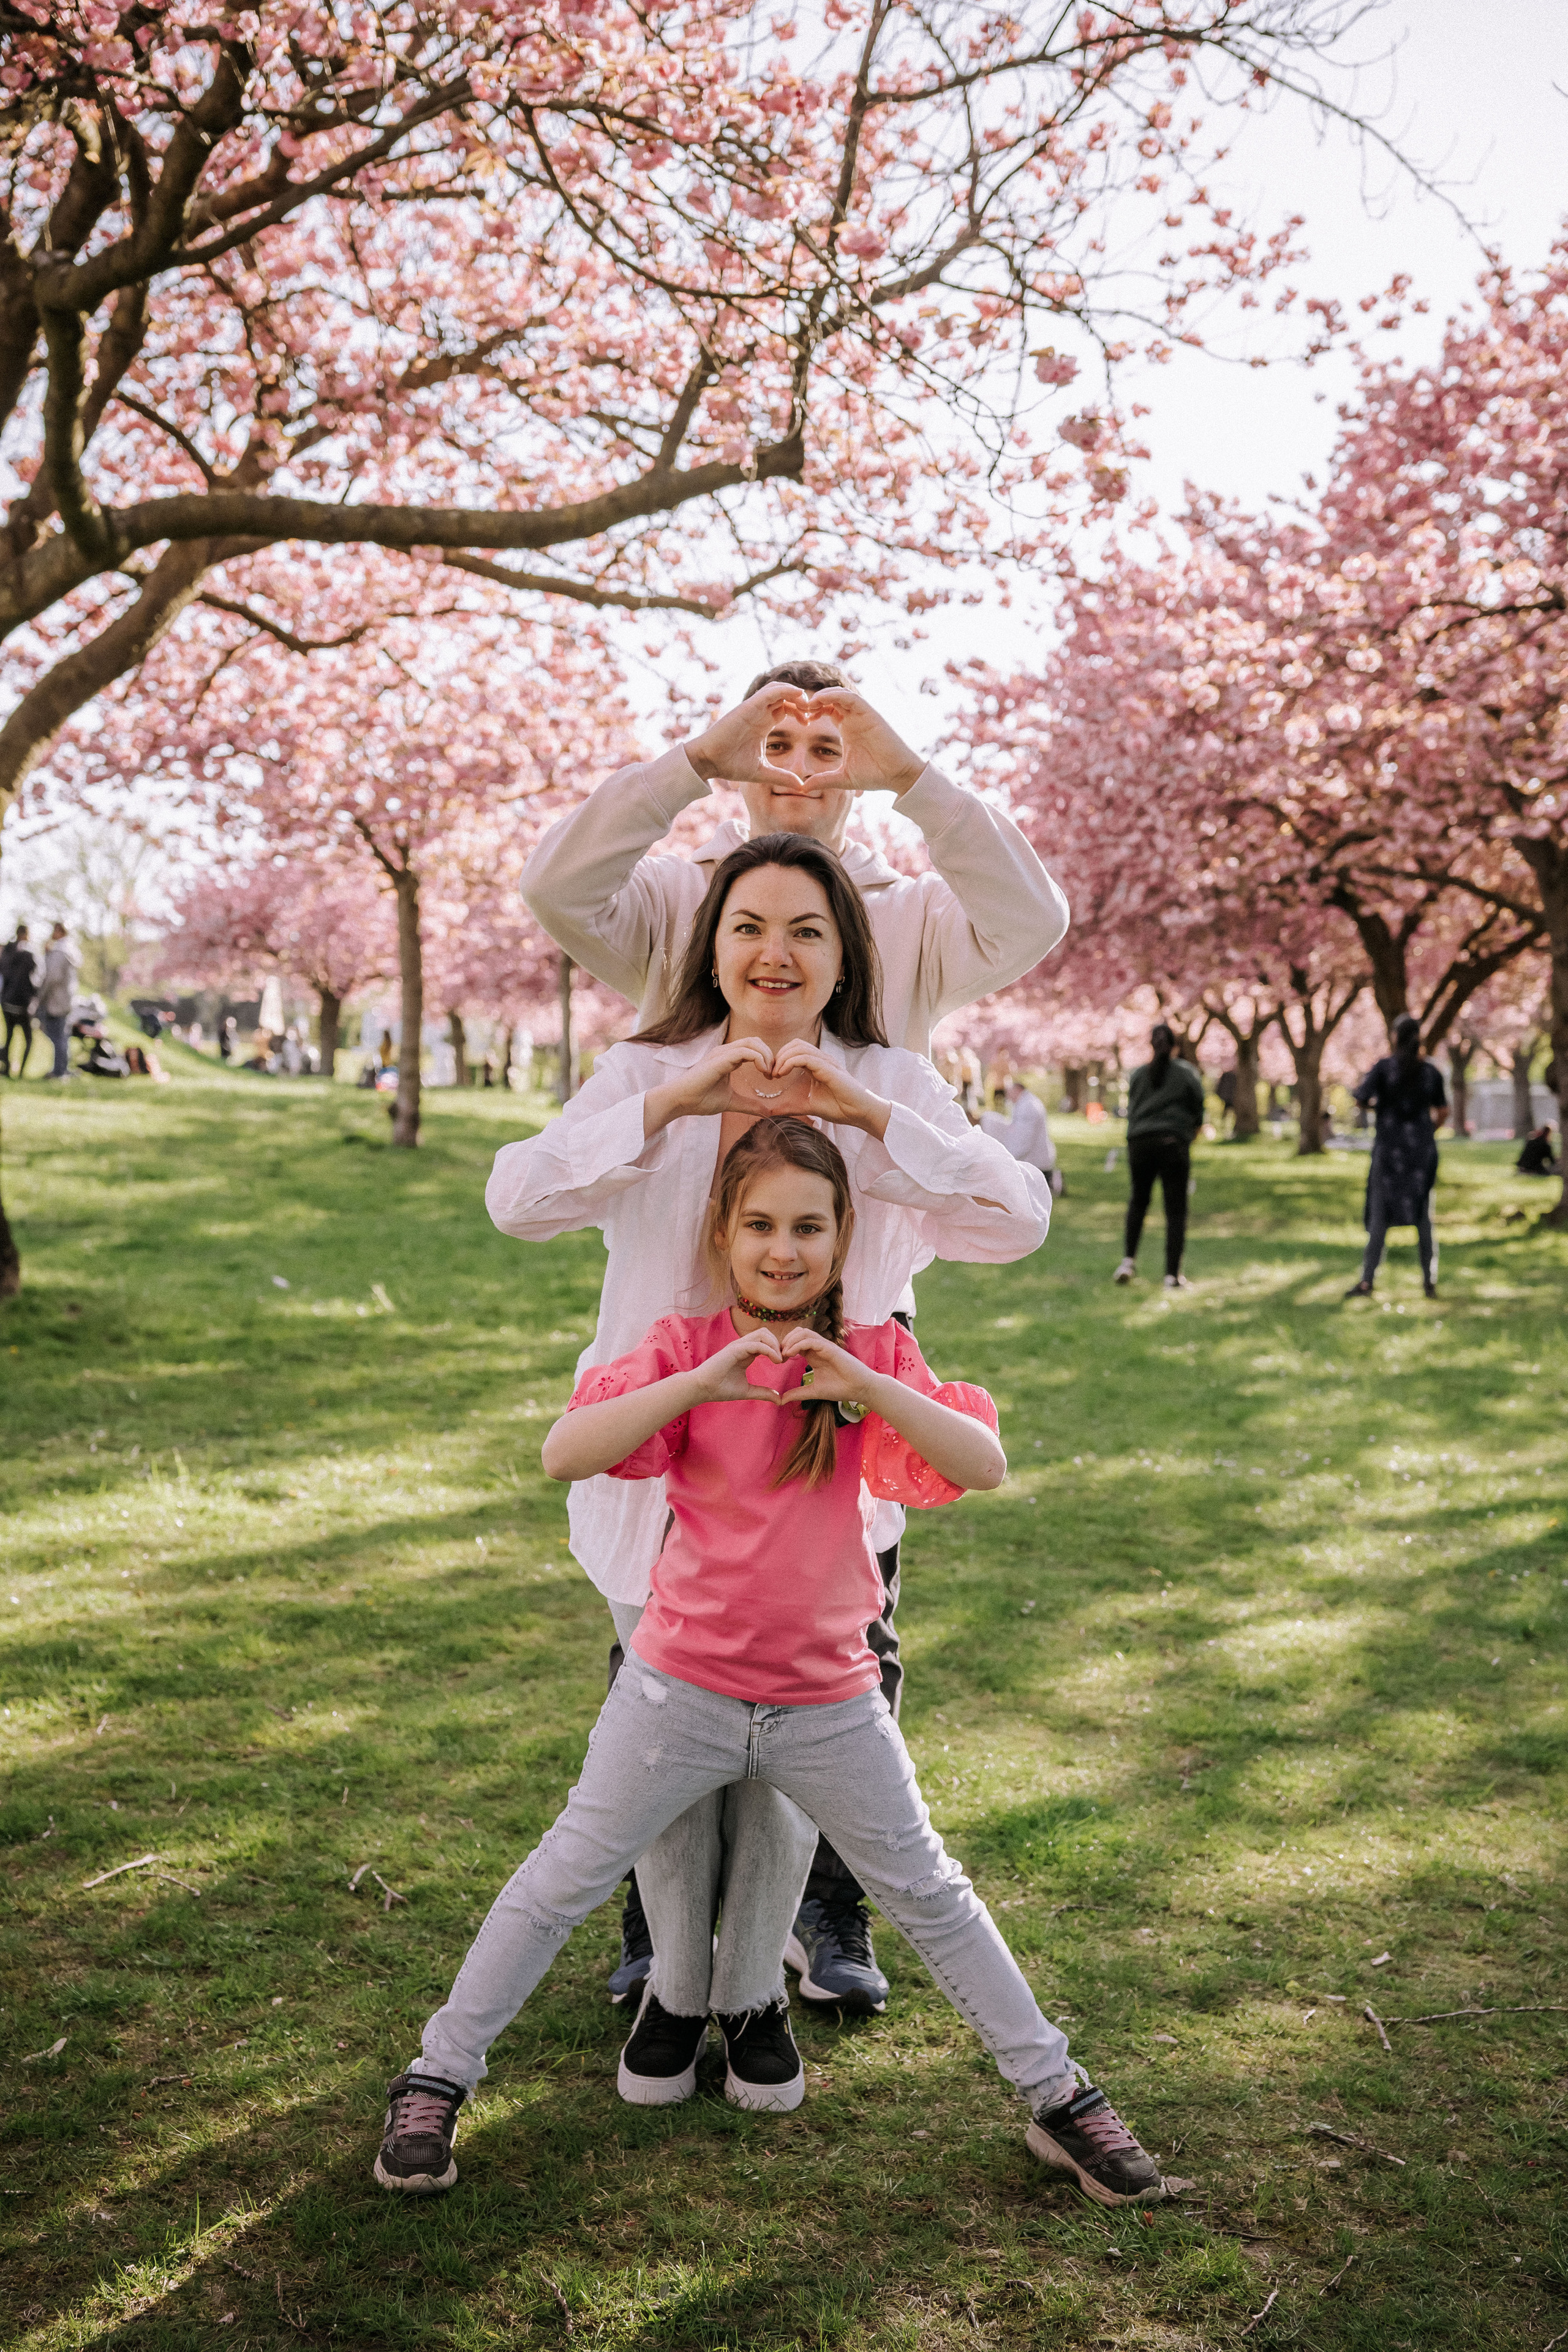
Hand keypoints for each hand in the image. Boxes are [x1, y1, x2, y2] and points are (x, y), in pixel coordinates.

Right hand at [644, 1037, 776, 1134]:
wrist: (680, 1101)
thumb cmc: (700, 1100)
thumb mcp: (731, 1102)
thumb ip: (749, 1105)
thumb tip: (767, 1112)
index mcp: (727, 1058)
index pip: (753, 1047)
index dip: (766, 1059)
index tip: (771, 1076)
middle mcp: (725, 1052)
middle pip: (755, 1040)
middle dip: (769, 1055)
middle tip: (773, 1074)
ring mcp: (722, 1053)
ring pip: (752, 1042)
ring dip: (766, 1056)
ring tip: (768, 1073)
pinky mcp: (720, 1059)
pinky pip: (745, 1051)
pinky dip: (758, 1059)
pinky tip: (762, 1072)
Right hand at [685, 686, 810, 784]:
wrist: (708, 761)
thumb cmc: (730, 765)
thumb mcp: (762, 772)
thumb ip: (782, 776)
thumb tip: (801, 786)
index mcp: (763, 723)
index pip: (786, 708)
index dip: (800, 712)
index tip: (810, 723)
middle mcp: (759, 713)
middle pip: (785, 696)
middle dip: (801, 701)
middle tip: (813, 712)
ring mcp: (754, 708)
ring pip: (779, 689)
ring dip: (795, 693)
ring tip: (807, 704)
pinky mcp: (748, 706)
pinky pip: (770, 692)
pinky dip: (786, 690)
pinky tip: (798, 695)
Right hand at [694, 1326, 787, 1401]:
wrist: (702, 1389)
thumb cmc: (720, 1388)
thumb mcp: (747, 1391)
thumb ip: (762, 1393)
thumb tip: (779, 1399)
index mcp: (746, 1353)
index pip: (766, 1341)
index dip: (778, 1348)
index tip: (786, 1361)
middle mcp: (742, 1346)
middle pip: (766, 1333)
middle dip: (779, 1343)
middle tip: (785, 1359)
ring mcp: (738, 1346)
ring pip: (763, 1333)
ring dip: (775, 1344)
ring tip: (780, 1360)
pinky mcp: (735, 1349)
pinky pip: (757, 1344)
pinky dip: (769, 1350)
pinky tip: (776, 1361)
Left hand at [768, 1040, 890, 1135]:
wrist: (858, 1113)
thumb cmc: (839, 1108)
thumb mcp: (807, 1106)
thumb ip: (789, 1106)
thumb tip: (770, 1112)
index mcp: (816, 1065)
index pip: (795, 1050)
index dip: (780, 1059)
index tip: (771, 1076)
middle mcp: (821, 1059)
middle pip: (795, 1044)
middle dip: (779, 1055)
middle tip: (771, 1073)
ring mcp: (826, 1062)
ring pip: (799, 1047)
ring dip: (782, 1058)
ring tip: (776, 1074)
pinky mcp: (828, 1068)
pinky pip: (805, 1057)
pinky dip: (790, 1062)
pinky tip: (782, 1074)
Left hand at [773, 1327, 873, 1409]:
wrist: (859, 1389)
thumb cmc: (840, 1388)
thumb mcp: (813, 1391)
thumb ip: (797, 1393)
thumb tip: (781, 1400)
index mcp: (814, 1355)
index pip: (795, 1342)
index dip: (784, 1348)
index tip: (777, 1361)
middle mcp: (818, 1347)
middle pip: (797, 1332)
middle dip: (785, 1341)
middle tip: (777, 1355)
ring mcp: (825, 1346)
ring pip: (803, 1332)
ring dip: (790, 1340)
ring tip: (783, 1354)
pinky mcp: (831, 1348)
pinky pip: (811, 1340)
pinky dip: (798, 1344)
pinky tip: (790, 1354)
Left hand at [782, 690, 923, 796]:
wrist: (898, 775)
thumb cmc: (875, 775)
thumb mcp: (842, 778)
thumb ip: (823, 780)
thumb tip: (803, 788)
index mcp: (847, 728)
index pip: (826, 710)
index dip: (810, 711)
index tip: (796, 719)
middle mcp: (853, 717)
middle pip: (829, 698)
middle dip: (812, 701)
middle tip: (797, 708)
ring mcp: (862, 714)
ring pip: (838, 693)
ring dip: (821, 696)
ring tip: (806, 705)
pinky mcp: (869, 713)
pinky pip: (849, 697)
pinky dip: (834, 695)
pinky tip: (819, 702)